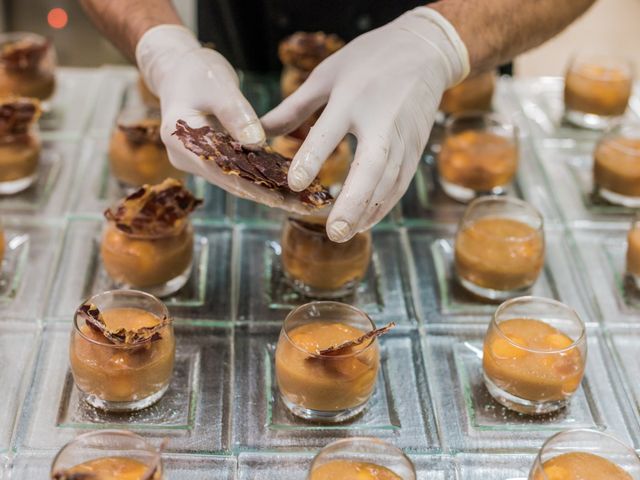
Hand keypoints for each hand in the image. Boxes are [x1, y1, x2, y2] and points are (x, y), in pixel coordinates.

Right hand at [135, 25, 310, 213]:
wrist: (179, 69)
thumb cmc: (198, 71)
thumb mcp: (219, 86)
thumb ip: (236, 113)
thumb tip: (257, 142)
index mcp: (180, 139)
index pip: (221, 169)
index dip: (252, 185)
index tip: (282, 198)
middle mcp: (184, 157)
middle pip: (230, 181)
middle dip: (266, 195)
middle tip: (301, 206)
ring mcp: (196, 161)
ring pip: (236, 180)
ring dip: (267, 191)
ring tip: (300, 203)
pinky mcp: (209, 160)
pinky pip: (237, 171)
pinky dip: (261, 178)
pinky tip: (287, 187)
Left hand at [261, 7, 468, 240]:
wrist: (425, 50)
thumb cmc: (370, 59)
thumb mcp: (327, 74)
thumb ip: (294, 107)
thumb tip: (259, 131)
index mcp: (352, 97)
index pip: (329, 132)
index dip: (311, 158)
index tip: (295, 184)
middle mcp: (381, 120)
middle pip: (371, 167)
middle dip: (354, 201)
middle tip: (335, 232)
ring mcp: (403, 137)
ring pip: (388, 181)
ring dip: (368, 210)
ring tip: (345, 233)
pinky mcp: (416, 148)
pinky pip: (401, 183)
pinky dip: (384, 205)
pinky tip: (366, 221)